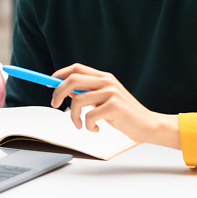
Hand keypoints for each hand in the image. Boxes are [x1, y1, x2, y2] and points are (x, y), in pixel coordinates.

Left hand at [51, 63, 180, 148]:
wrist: (146, 125)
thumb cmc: (124, 114)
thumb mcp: (104, 99)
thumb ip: (88, 93)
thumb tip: (66, 91)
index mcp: (104, 77)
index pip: (76, 68)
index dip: (60, 75)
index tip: (49, 84)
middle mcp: (107, 81)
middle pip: (73, 79)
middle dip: (58, 92)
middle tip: (55, 104)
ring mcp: (111, 93)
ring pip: (77, 101)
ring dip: (73, 117)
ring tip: (80, 125)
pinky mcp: (113, 106)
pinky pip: (89, 116)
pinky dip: (87, 126)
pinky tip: (95, 129)